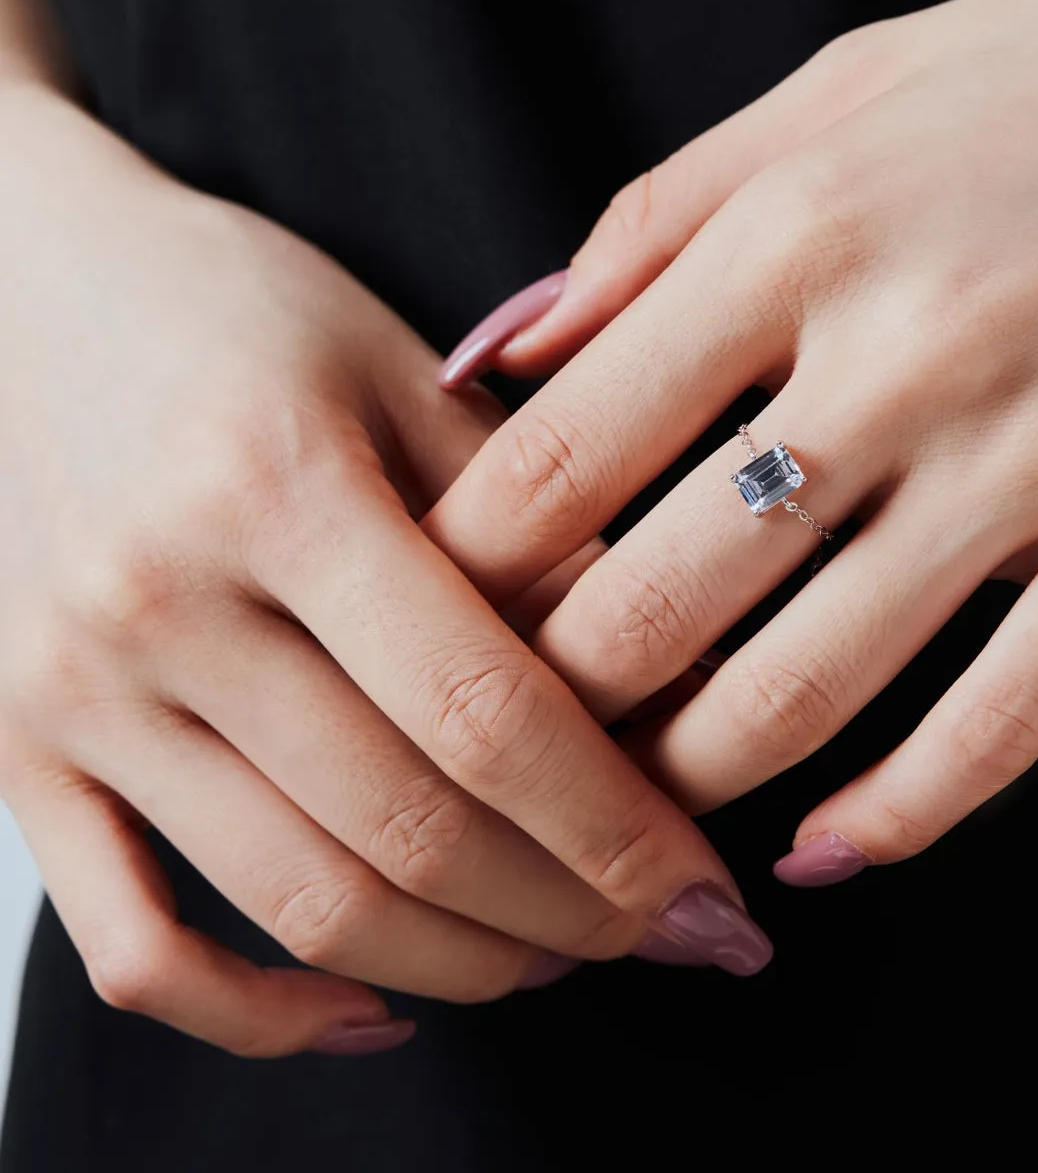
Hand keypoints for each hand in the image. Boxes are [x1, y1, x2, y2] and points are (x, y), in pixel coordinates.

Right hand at [0, 87, 771, 1056]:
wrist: (21, 288)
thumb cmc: (229, 311)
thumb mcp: (392, 365)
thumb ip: (523, 516)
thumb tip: (657, 668)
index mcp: (270, 483)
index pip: (484, 710)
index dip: (617, 828)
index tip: (704, 892)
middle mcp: (157, 602)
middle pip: (407, 827)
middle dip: (570, 911)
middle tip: (665, 932)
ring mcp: (72, 694)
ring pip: (299, 903)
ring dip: (460, 963)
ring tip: (560, 957)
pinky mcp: (20, 752)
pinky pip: (130, 945)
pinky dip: (258, 1013)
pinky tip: (368, 1005)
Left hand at [428, 0, 1037, 881]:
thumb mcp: (831, 103)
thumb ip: (650, 228)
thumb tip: (497, 353)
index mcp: (795, 242)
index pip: (565, 451)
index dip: (474, 567)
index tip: (438, 622)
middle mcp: (904, 359)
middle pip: (660, 597)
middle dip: (561, 700)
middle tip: (521, 738)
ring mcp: (1037, 463)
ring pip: (809, 685)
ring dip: (692, 777)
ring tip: (638, 808)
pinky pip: (1003, 729)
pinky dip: (898, 816)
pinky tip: (820, 852)